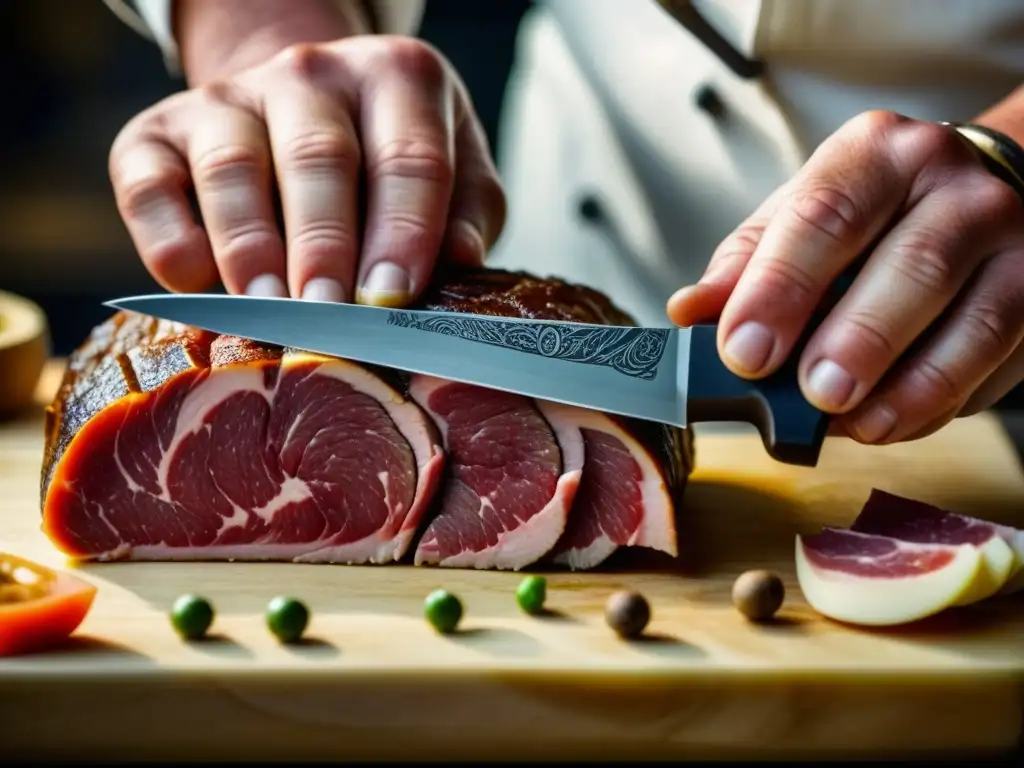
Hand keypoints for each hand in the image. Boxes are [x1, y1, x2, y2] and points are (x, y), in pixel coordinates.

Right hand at [109, 36, 505, 305]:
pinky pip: (151, 183)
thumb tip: (460, 260)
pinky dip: (167, 234)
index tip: (391, 297)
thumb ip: (465, 214)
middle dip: (324, 243)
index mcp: (396, 79)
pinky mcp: (157, 134)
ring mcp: (228, 99)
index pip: (409, 157)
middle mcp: (310, 75)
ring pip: (233, 168)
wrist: (299, 113)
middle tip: (329, 313)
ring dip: (249, 246)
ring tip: (268, 310)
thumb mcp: (456, 176)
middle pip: (318, 159)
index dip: (402, 230)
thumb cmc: (388, 167)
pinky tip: (191, 280)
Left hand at [668, 111, 1023, 443]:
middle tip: (811, 392)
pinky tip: (894, 422)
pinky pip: (999, 358)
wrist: (966, 198)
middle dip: (858, 339)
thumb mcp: (795, 222)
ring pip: (976, 320)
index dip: (781, 289)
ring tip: (855, 424)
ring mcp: (1011, 237)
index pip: (824, 215)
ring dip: (911, 385)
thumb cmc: (865, 217)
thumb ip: (746, 267)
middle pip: (912, 265)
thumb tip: (689, 312)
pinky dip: (942, 401)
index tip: (745, 351)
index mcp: (874, 154)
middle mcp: (952, 184)